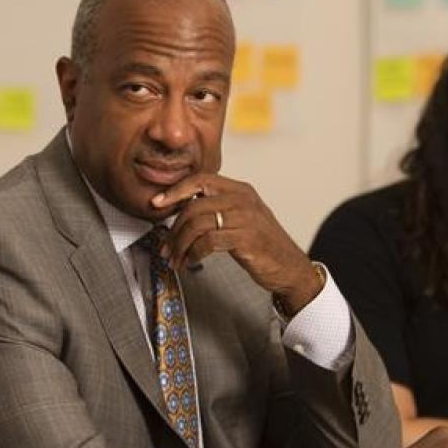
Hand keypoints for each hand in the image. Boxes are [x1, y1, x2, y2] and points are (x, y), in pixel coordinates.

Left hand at [150, 174, 321, 314]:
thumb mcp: (242, 218)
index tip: (157, 203)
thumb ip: (218, 209)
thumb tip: (181, 212)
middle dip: (173, 229)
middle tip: (164, 248)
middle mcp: (243, 199)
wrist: (290, 268)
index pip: (200, 179)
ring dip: (179, 245)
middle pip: (194, 206)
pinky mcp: (246, 238)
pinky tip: (190, 262)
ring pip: (197, 224)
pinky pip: (208, 242)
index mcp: (240, 190)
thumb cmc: (263, 245)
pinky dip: (193, 253)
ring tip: (174, 259)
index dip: (175, 190)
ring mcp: (245, 218)